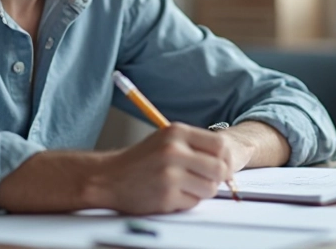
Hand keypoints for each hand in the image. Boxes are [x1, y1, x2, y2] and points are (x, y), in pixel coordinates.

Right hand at [88, 123, 234, 214]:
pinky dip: (185, 202)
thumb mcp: (166, 140)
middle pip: (220, 169)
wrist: (108, 178)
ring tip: (183, 187)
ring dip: (201, 192)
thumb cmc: (141, 160)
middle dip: (216, 178)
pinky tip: (169, 195)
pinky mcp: (166, 196)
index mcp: (176, 132)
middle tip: (203, 180)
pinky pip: (193, 203)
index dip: (225, 159)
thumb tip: (227, 162)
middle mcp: (174, 150)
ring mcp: (169, 174)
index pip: (220, 145)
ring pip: (210, 188)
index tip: (220, 167)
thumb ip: (195, 146)